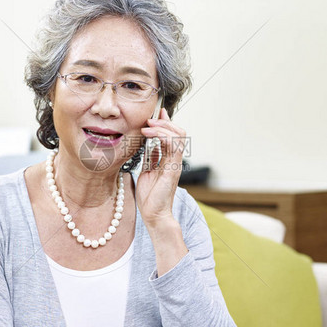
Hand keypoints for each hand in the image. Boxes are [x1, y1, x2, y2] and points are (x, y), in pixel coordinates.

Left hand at [137, 108, 185, 228]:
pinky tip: (150, 135)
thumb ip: (152, 157)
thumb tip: (151, 144)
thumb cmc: (150, 196)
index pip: (172, 135)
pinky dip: (163, 136)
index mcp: (169, 159)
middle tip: (150, 119)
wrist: (153, 215)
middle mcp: (174, 160)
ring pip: (178, 136)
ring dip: (162, 127)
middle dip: (165, 121)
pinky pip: (174, 147)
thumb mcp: (147, 171)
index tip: (156, 112)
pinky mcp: (173, 169)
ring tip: (148, 125)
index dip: (166, 122)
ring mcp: (175, 164)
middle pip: (178, 132)